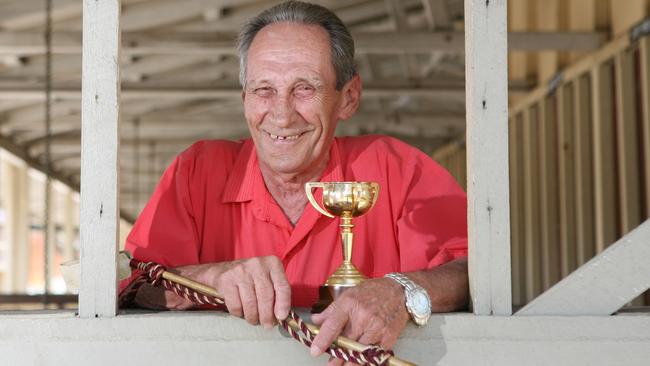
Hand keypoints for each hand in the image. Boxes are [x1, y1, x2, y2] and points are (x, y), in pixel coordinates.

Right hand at [134, 256, 290, 328]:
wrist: (220, 272)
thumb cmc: (249, 280)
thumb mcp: (266, 280)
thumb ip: (277, 294)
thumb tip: (282, 316)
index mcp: (272, 263)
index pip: (282, 286)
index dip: (283, 304)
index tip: (281, 317)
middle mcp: (257, 264)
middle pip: (266, 296)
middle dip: (267, 316)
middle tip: (266, 325)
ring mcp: (240, 270)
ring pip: (251, 303)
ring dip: (253, 317)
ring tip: (253, 320)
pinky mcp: (226, 279)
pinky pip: (235, 305)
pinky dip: (238, 313)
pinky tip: (240, 311)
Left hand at [309, 278, 409, 365]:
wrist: (399, 290)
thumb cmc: (371, 292)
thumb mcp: (348, 295)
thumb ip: (331, 310)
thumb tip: (315, 321)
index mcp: (349, 304)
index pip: (332, 325)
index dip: (322, 340)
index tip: (315, 351)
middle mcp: (362, 316)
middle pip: (346, 341)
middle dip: (337, 355)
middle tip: (331, 363)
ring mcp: (376, 326)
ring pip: (360, 351)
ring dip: (351, 361)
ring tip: (345, 365)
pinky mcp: (388, 336)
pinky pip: (375, 354)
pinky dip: (367, 360)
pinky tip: (362, 362)